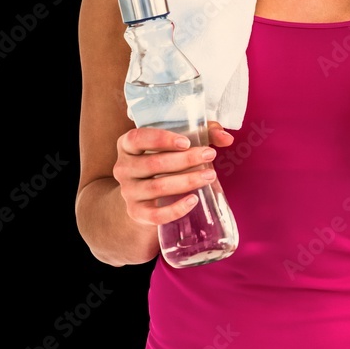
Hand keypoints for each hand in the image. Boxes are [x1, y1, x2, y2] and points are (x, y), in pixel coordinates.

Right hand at [113, 121, 234, 226]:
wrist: (143, 196)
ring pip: (157, 187)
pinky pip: (155, 215)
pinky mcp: (136, 213)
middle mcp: (123, 168)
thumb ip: (203, 134)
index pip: (137, 138)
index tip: (186, 142)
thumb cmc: (164, 160)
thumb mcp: (176, 143)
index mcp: (127, 144)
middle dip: (185, 160)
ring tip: (210, 176)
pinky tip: (193, 200)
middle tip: (210, 155)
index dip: (161, 139)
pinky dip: (175, 209)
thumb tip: (227, 138)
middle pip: (153, 163)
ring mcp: (128, 192)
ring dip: (186, 181)